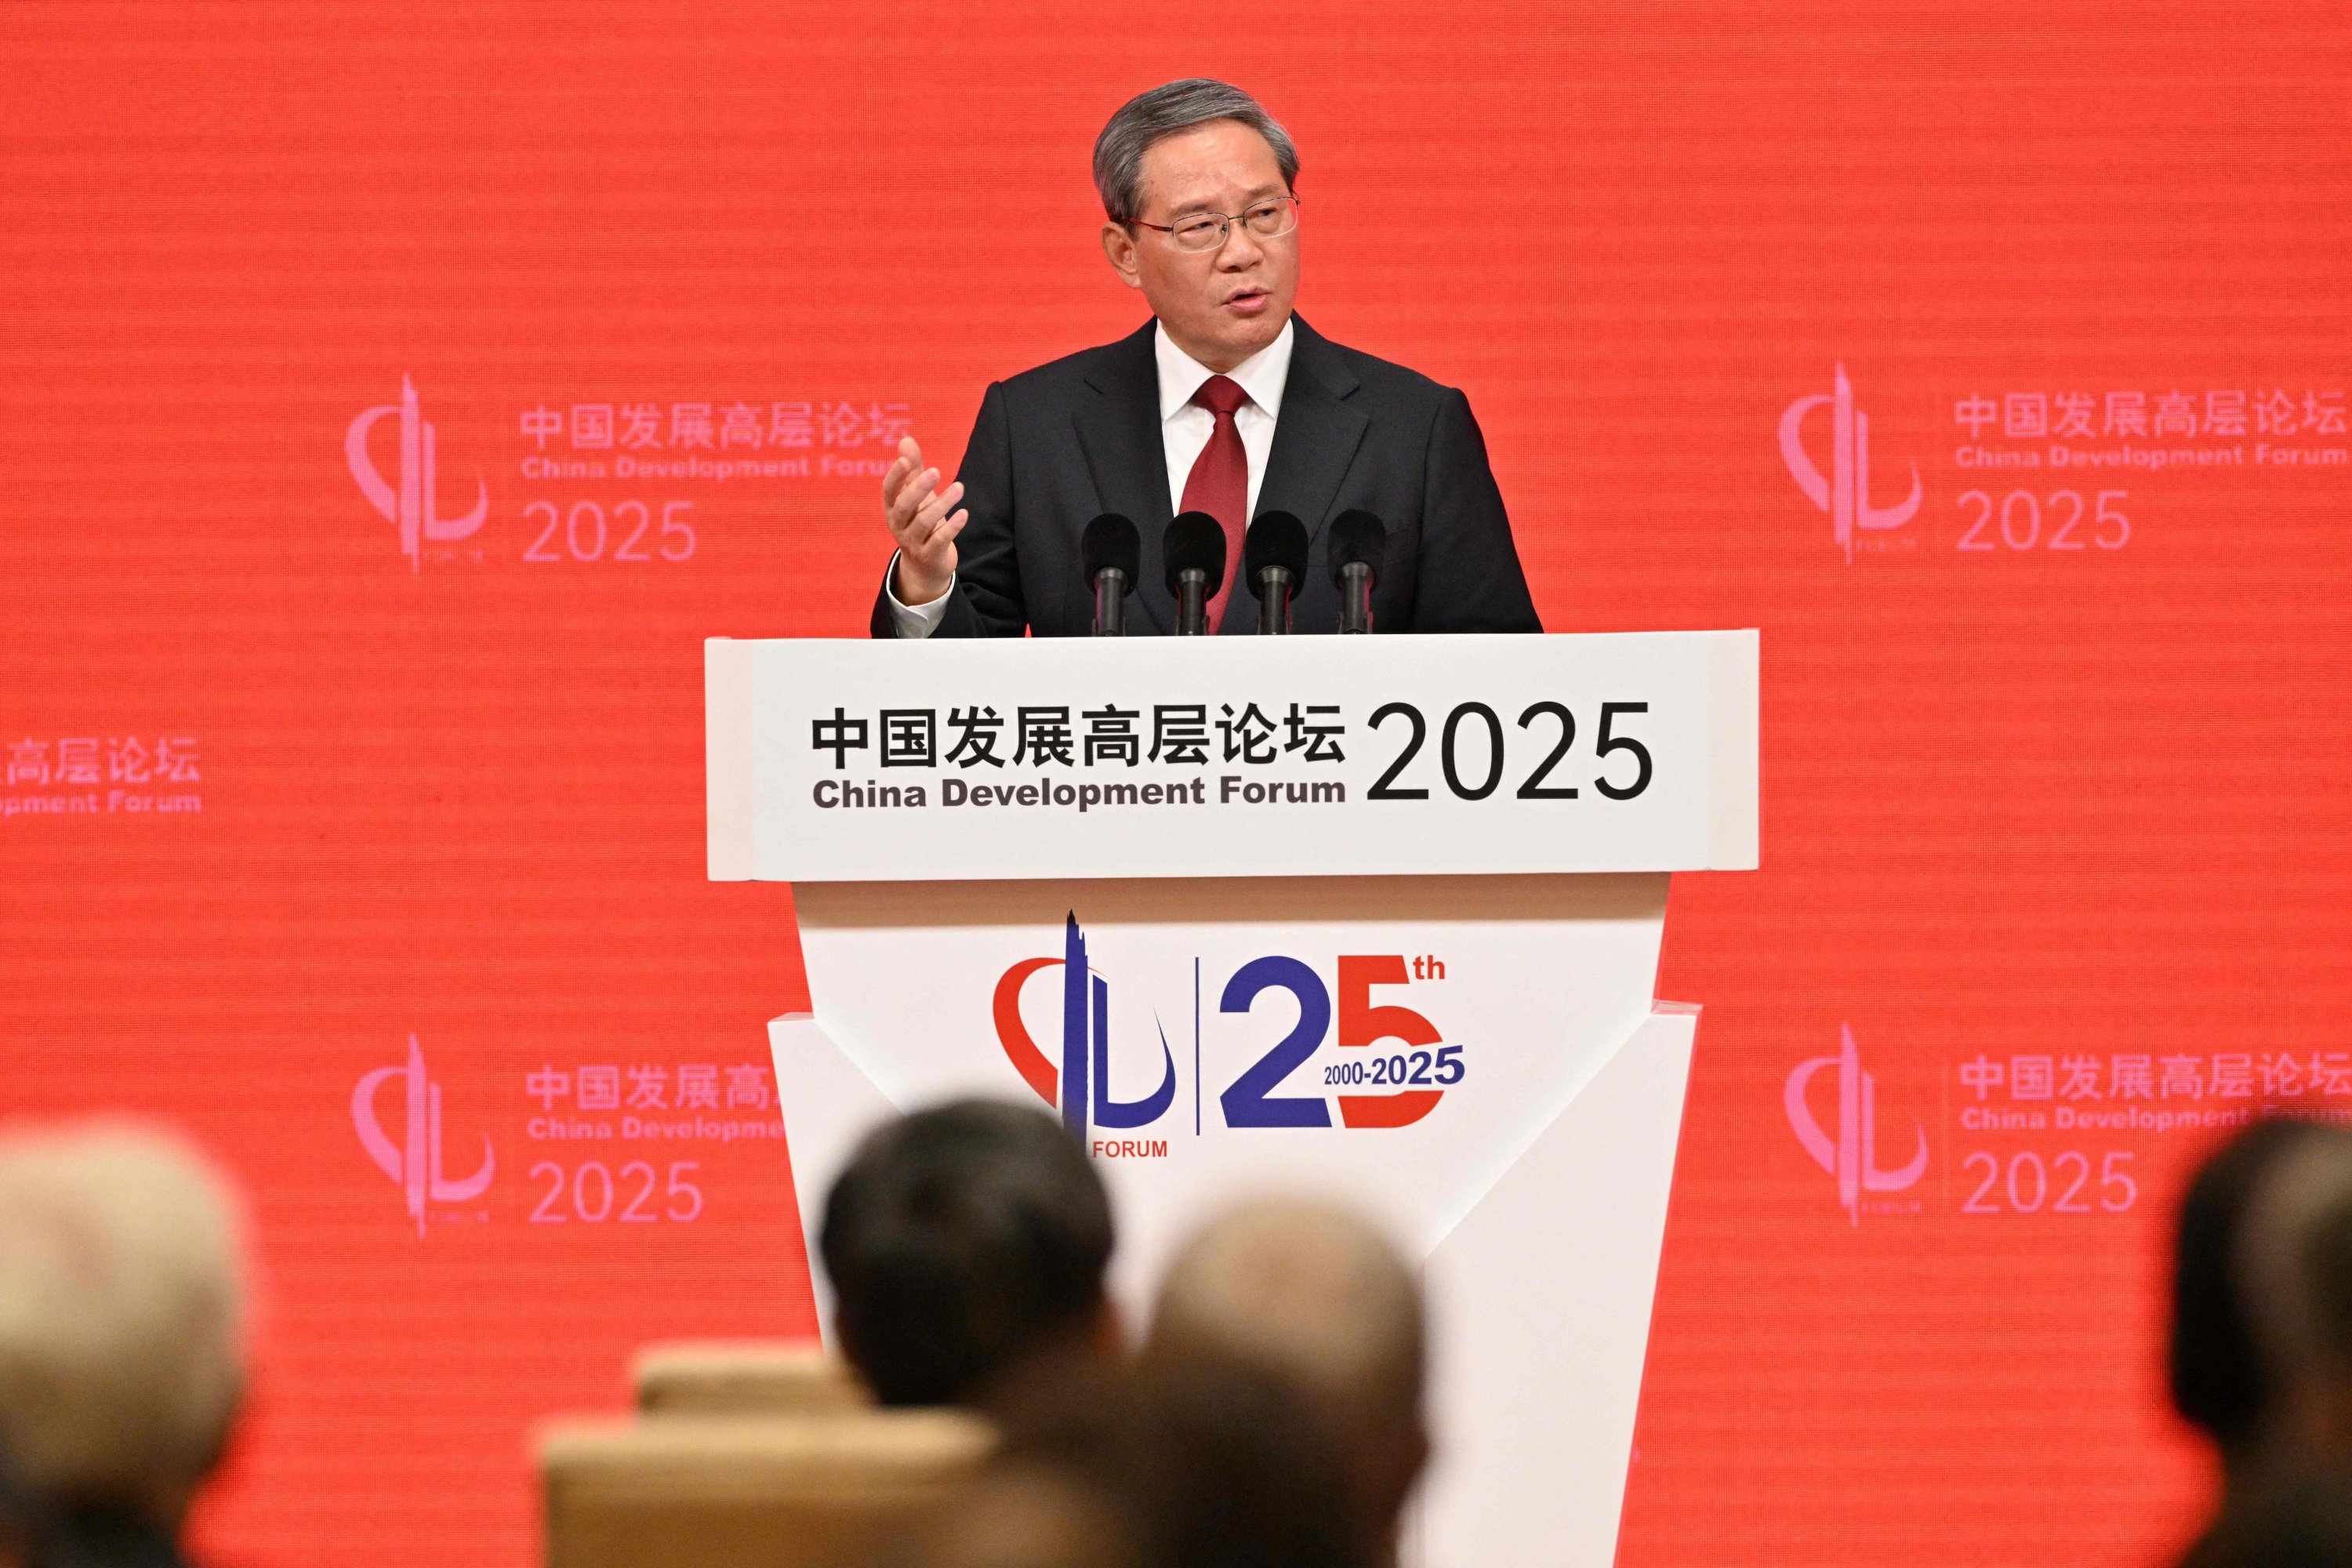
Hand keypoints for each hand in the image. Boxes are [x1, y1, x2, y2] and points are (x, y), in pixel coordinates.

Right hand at [881, 436, 966, 606]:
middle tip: (936, 470)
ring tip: (959, 487)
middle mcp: (898, 525)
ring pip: (924, 522)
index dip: (895, 476)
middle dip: (918, 488)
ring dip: (942, 504)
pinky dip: (952, 527)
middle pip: (904, 506)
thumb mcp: (915, 496)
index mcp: (891, 508)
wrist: (925, 565)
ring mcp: (912, 542)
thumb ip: (913, 470)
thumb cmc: (919, 521)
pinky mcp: (929, 555)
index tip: (905, 460)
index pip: (888, 490)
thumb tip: (906, 439)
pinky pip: (939, 541)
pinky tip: (964, 513)